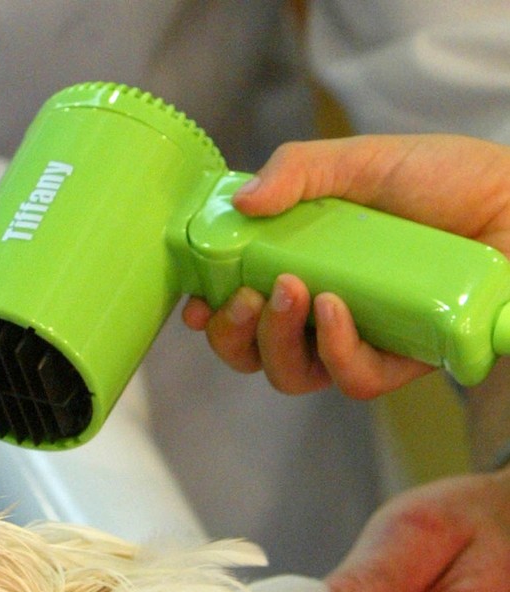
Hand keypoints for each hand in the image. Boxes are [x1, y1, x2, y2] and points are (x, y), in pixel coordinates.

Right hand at [182, 134, 509, 397]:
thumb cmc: (448, 181)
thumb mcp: (363, 160)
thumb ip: (299, 170)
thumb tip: (242, 201)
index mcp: (305, 268)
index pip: (241, 308)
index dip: (211, 316)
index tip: (194, 305)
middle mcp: (323, 312)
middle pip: (254, 354)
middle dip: (235, 335)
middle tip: (243, 297)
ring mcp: (358, 342)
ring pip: (291, 375)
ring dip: (275, 341)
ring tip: (289, 291)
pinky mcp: (397, 363)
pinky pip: (349, 379)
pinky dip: (333, 348)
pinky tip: (335, 309)